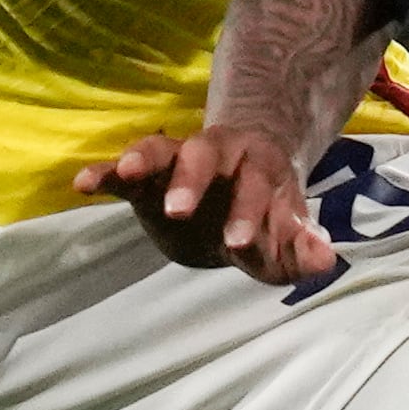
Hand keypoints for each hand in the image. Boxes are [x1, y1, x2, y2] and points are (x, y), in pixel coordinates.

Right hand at [77, 129, 336, 282]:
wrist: (234, 197)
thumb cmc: (262, 218)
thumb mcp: (284, 239)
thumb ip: (302, 250)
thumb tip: (326, 260)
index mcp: (257, 168)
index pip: (255, 186)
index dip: (248, 212)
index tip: (238, 243)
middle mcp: (216, 157)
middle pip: (205, 154)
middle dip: (191, 179)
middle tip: (177, 211)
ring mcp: (177, 163)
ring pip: (160, 149)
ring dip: (142, 159)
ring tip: (126, 174)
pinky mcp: (146, 179)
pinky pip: (121, 170)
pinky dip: (103, 172)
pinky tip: (82, 184)